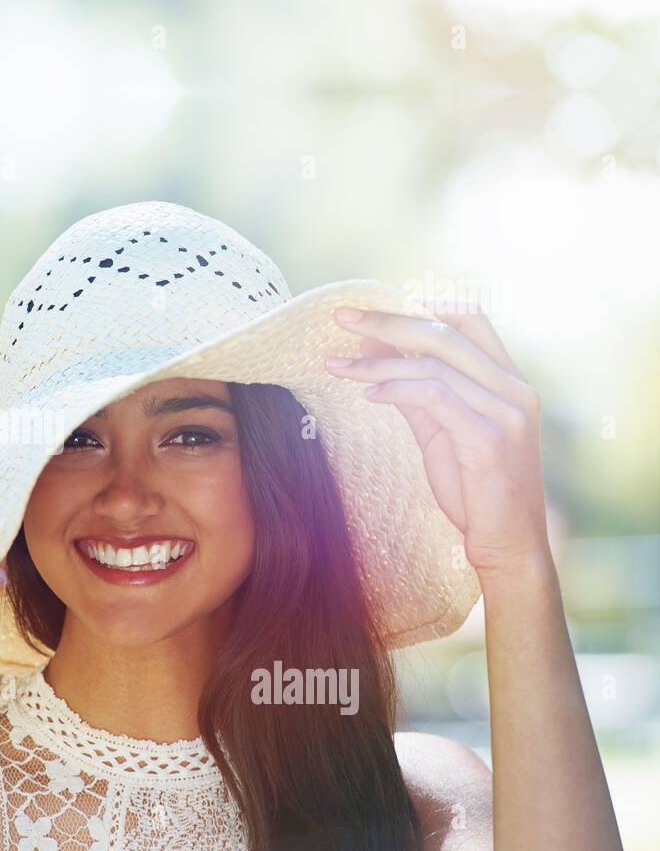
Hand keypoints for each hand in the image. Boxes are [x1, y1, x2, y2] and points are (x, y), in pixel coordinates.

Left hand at [324, 298, 551, 577]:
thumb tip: (376, 351)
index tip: (374, 306)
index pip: (470, 319)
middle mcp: (514, 389)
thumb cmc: (474, 490)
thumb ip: (415, 390)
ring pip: (433, 365)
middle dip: (387, 320)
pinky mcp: (489, 440)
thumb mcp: (441, 431)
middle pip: (444, 333)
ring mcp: (506, 413)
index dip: (422, 305)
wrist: (506, 545)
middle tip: (340, 317)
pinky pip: (435, 398)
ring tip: (336, 365)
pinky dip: (396, 389)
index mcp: (508, 380)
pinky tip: (368, 393)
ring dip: (377, 361)